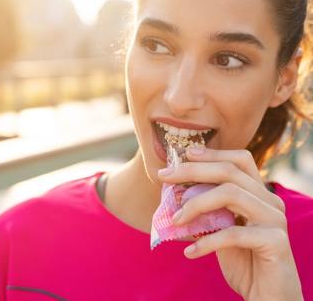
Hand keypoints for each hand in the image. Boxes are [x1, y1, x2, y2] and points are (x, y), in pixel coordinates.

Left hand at [158, 148, 303, 300]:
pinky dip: (206, 242)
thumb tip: (175, 193)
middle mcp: (270, 201)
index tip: (185, 154)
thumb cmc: (243, 260)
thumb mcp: (221, 229)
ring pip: (230, 194)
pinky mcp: (275, 242)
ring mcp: (275, 220)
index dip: (213, 153)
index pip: (240, 160)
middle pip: (229, 172)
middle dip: (192, 171)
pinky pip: (233, 234)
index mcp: (259, 194)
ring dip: (195, 204)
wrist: (268, 296)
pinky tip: (190, 252)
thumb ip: (208, 211)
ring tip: (175, 220)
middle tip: (164, 177)